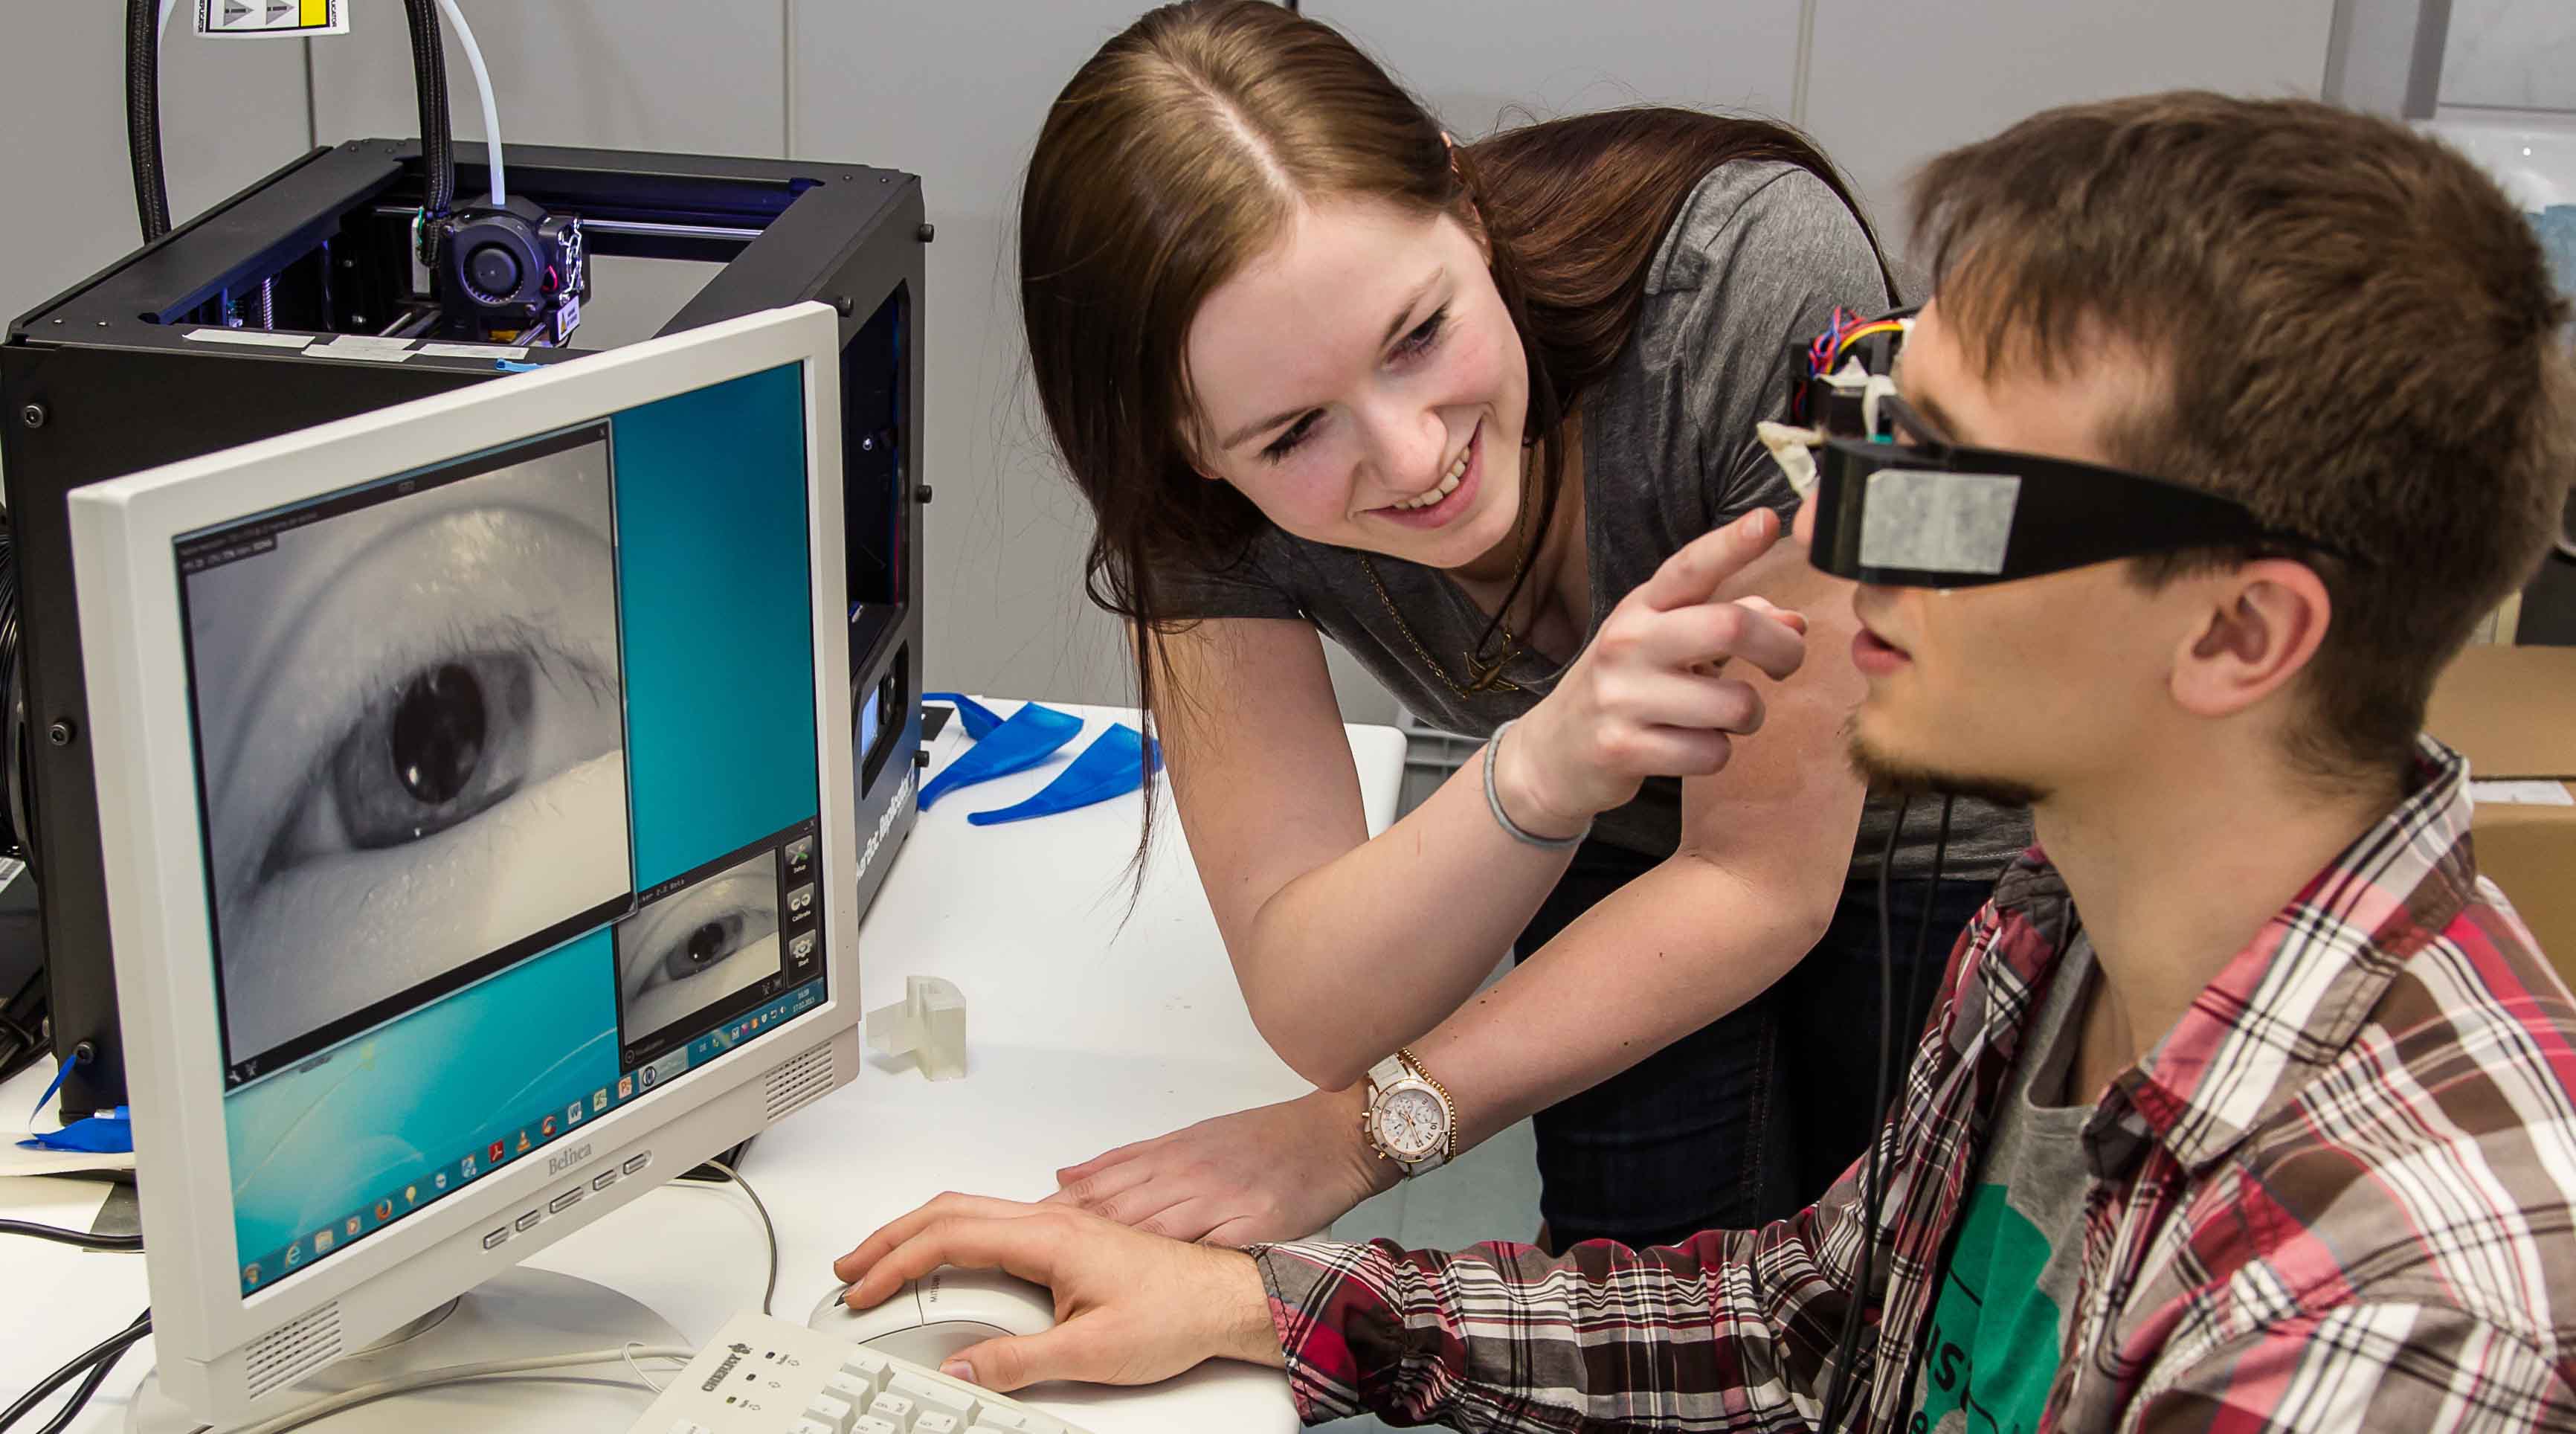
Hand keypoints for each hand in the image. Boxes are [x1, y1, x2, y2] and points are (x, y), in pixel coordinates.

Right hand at [832, 1194, 1282, 1392]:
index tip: (864, 1289)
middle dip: (891, 1237)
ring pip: (970, 1213)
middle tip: (851, 1267)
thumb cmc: (1176, 1314)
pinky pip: (993, 1225)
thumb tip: (961, 1367)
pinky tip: (945, 1261)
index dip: (897, 1263)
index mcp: (1048, 1237)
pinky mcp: (1067, 1240)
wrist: (1225, 1299)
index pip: (949, 1238)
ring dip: (919, 1235)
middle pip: (949, 1211)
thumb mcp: (1091, 1353)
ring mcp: (1058, 1227)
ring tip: (883, 1264)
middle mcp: (1050, 1221)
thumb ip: (1017, 1361)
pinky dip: (950, 1239)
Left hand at [1045, 1086, 1389, 1244]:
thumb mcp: (1190, 1138)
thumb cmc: (1266, 1141)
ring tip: (1072, 1271)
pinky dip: (1175, 1258)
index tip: (1020, 1223)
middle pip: (1118, 1204)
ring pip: (1154, 1223)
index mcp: (1171, 1153)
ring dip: (1111, 1246)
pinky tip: (1149, 1276)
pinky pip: (1207, 1243)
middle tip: (1027, 1250)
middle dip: (1069, 1228)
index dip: (1058, 1206)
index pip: (1102, 1182)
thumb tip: (1068, 1174)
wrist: (1331, 1136)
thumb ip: (1127, 1160)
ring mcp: (1221, 1199)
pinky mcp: (1253, 1225)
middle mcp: (1189, 1174)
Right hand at [1501, 508, 1809, 833]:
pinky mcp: (1623, 749)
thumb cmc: (1627, 686)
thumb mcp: (1665, 641)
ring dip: (1749, 716)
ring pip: (1736, 704)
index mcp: (1642, 607)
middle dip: (1781, 649)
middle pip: (1731, 626)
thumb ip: (1729, 621)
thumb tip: (1794, 623)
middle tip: (1786, 663)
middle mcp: (1628, 642)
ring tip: (1723, 718)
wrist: (1553, 751)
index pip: (1690, 568)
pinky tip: (1689, 747)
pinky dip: (1716, 754)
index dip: (1731, 544)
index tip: (1769, 521)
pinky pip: (1713, 753)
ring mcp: (1622, 696)